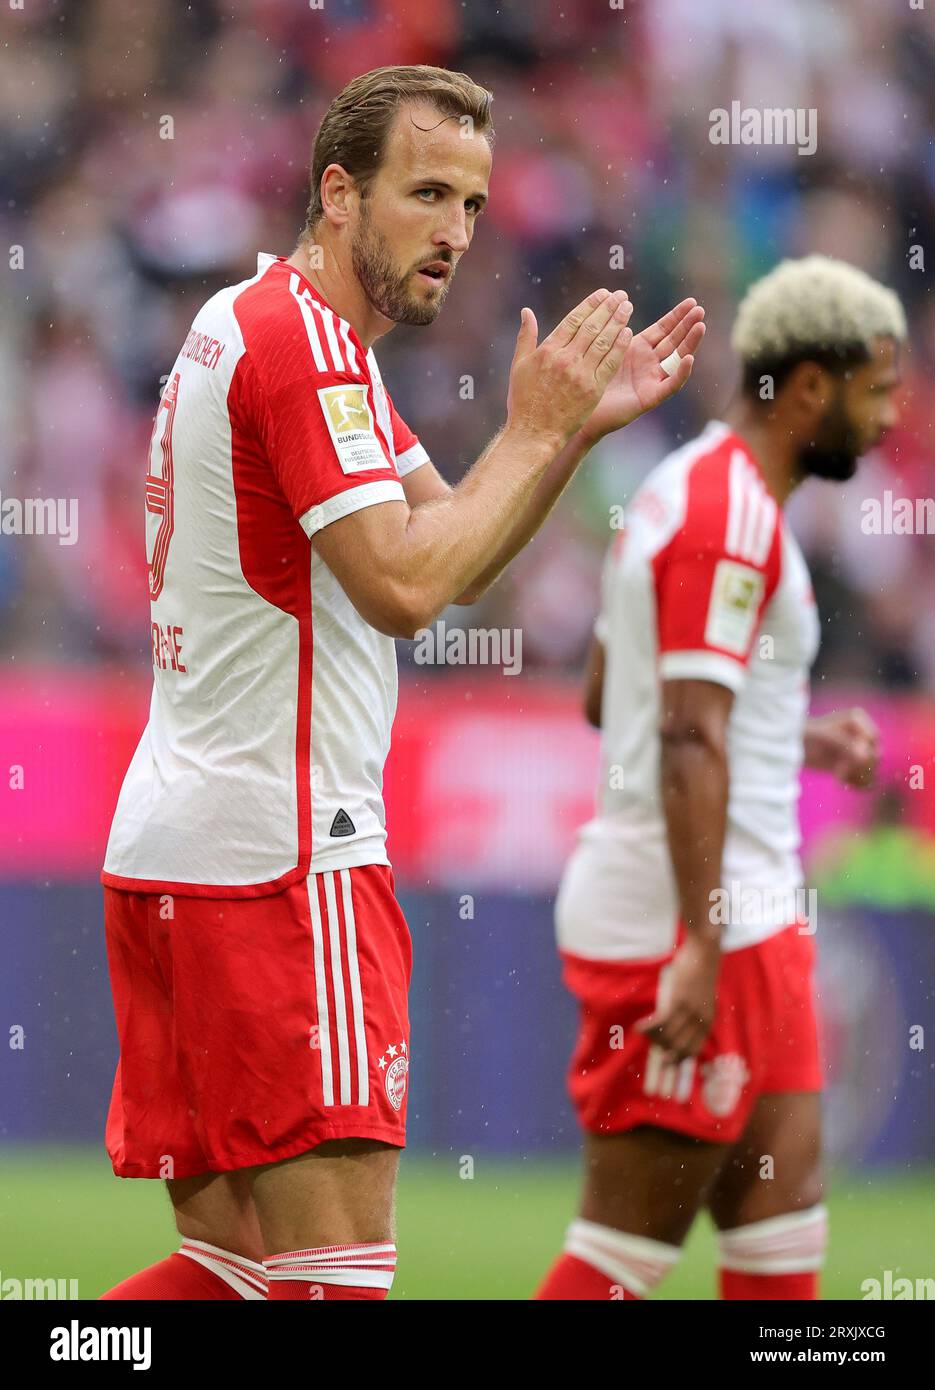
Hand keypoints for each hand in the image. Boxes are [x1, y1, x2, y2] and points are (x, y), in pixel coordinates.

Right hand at [506, 289, 633, 447]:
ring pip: (603, 341)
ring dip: (617, 321)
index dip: (590, 305)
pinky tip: (628, 333)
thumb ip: (526, 337)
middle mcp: (565, 359)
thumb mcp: (519, 366)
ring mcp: (580, 374)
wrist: (534, 433)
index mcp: (548, 350)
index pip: (573, 320)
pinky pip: (609, 363)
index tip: (603, 294)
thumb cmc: (524, 402)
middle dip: (608, 308)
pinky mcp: (593, 390)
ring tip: (627, 308)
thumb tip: (526, 311)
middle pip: (591, 326)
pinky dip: (619, 346)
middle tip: (621, 296)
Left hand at [577, 298, 705, 444]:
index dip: (676, 316)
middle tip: (700, 310)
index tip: (691, 301)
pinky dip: (680, 373)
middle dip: (687, 325)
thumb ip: (614, 330)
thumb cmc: (588, 380)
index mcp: (638, 349)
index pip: (663, 329)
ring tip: (700, 326)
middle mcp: (649, 363)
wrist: (582, 412)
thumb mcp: (604, 349)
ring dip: (689, 343)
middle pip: (674, 341)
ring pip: (677, 360)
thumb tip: (618, 301)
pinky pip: (670, 385)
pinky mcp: (650, 398)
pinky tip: (688, 359)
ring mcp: (651, 380)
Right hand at [635, 934, 719, 1062]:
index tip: (668, 1063)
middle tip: (654, 1054)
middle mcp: (699, 1020)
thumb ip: (695, 1012)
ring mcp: (689, 1012)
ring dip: (652, 1038)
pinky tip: (638, 1028)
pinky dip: (647, 1028)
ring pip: (667, 1036)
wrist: (704, 952)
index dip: (680, 1060)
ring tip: (641, 1033)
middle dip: (665, 1055)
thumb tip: (679, 1023)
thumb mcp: (703, 997)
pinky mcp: (678, 1002)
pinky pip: (660, 1022)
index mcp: (707, 1021)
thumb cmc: (701, 972)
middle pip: (678, 1048)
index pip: (693, 1050)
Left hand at [804, 708, 879, 788]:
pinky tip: (841, 781)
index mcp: (857, 720)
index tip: (844, 759)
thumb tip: (864, 756)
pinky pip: (867, 778)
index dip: (863, 752)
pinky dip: (857, 783)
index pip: (872, 739)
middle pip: (875, 755)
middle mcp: (862, 733)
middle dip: (859, 766)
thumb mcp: (825, 737)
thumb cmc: (808, 735)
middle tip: (840, 772)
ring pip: (872, 768)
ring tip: (839, 778)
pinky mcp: (856, 765)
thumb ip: (845, 743)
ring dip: (858, 776)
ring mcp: (861, 750)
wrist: (795, 746)